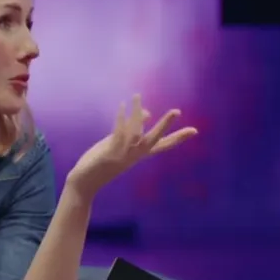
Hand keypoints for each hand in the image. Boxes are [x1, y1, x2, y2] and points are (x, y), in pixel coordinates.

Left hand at [66, 94, 197, 198]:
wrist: (85, 183)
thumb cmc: (102, 162)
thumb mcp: (120, 145)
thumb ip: (133, 131)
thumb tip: (147, 113)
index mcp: (139, 154)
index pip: (163, 145)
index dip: (178, 138)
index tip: (195, 131)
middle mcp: (134, 156)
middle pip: (154, 140)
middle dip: (165, 125)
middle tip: (177, 111)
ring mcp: (123, 156)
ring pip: (135, 133)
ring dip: (136, 113)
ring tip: (137, 95)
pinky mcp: (110, 155)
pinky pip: (118, 135)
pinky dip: (121, 119)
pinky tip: (122, 106)